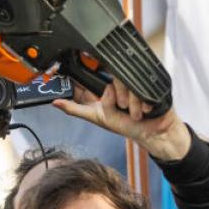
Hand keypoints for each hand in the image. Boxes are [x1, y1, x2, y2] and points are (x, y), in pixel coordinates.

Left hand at [53, 79, 190, 161]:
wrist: (153, 131)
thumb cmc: (126, 125)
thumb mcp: (97, 117)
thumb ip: (76, 109)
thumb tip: (55, 103)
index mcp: (100, 90)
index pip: (87, 76)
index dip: (82, 78)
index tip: (85, 84)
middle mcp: (115, 83)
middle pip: (109, 80)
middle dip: (114, 99)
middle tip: (120, 109)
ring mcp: (131, 82)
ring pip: (124, 84)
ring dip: (130, 104)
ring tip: (134, 113)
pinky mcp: (144, 83)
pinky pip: (139, 89)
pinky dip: (141, 103)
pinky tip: (144, 109)